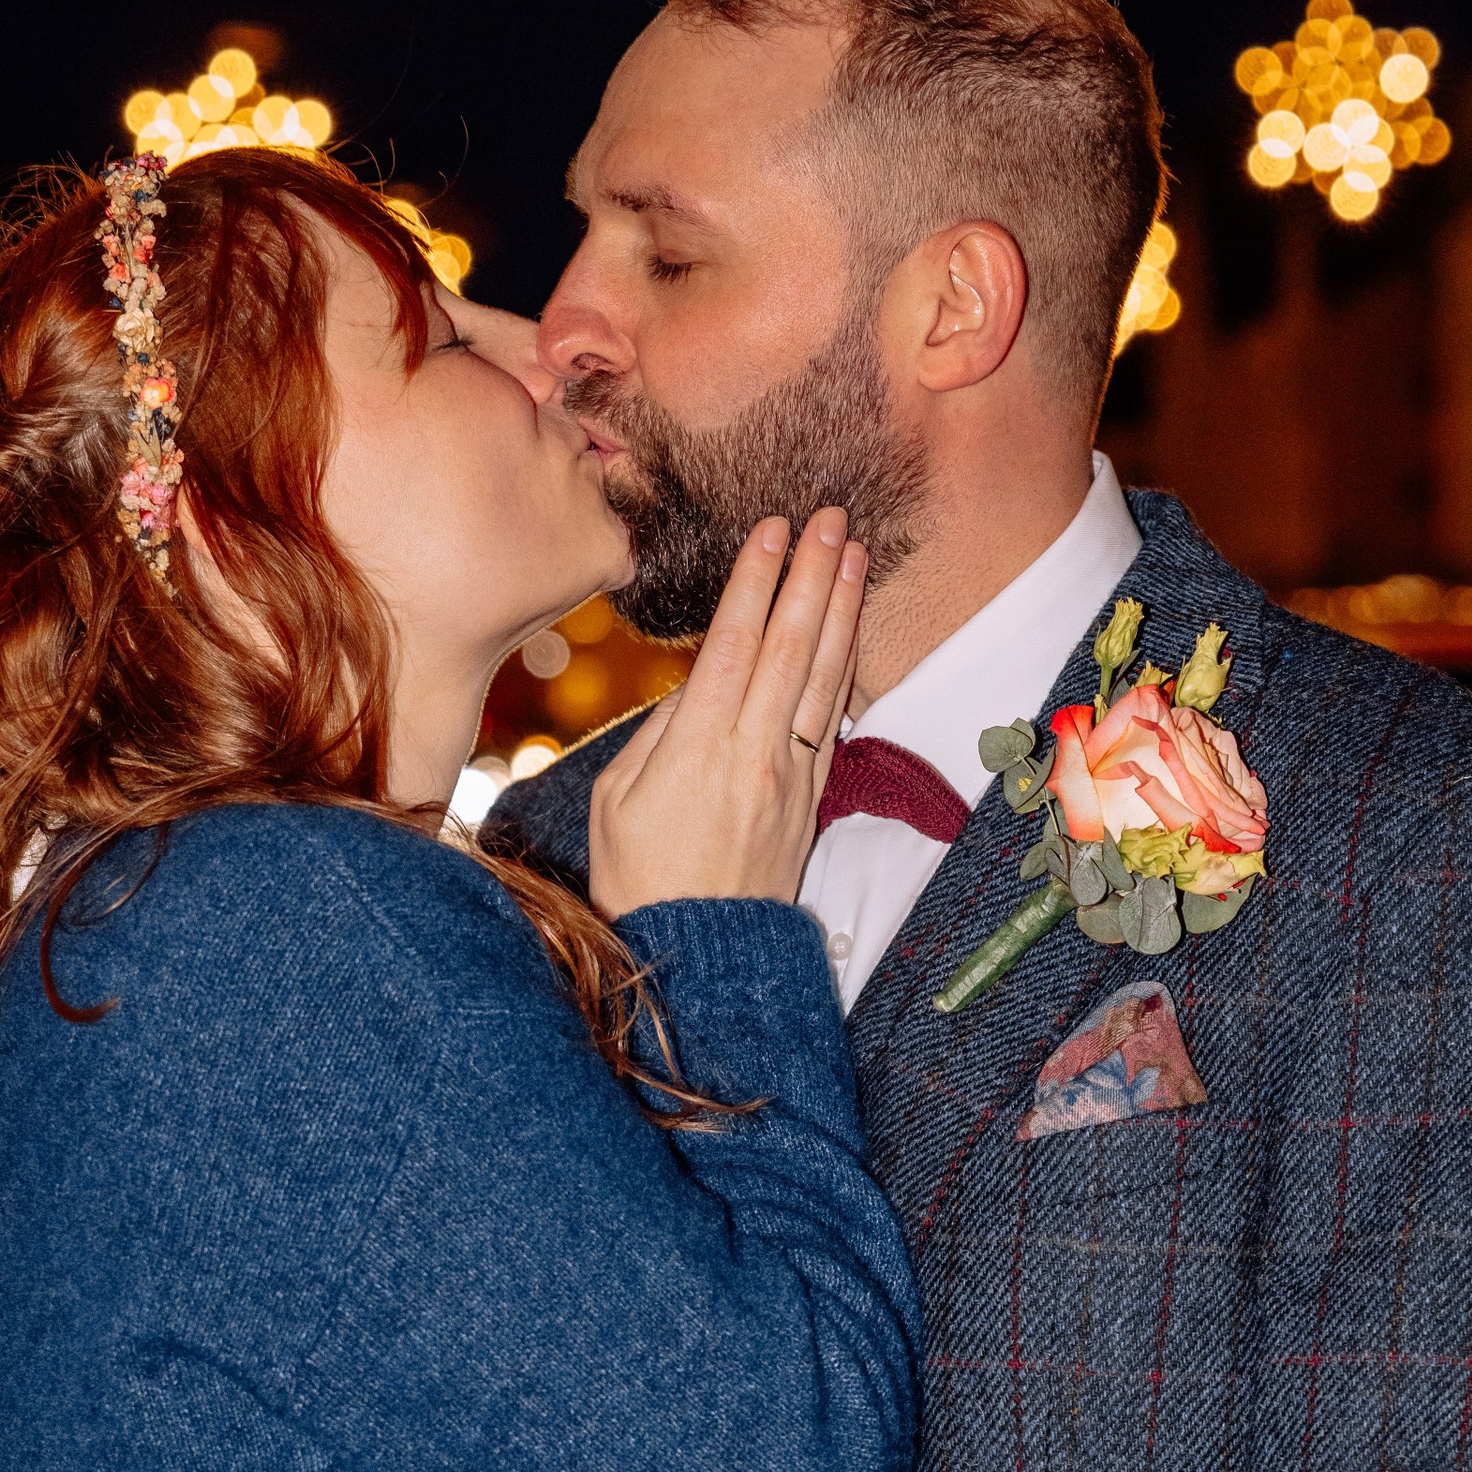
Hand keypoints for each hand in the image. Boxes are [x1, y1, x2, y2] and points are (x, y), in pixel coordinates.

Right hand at [587, 508, 863, 914]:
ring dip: (842, 608)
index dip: (757, 580)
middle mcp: (754, 753)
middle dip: (812, 573)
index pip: (734, 643)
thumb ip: (658, 732)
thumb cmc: (638, 879)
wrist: (699, 955)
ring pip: (823, 675)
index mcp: (697, 748)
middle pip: (790, 645)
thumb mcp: (616, 800)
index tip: (773, 527)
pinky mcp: (810, 797)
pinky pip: (831, 716)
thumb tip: (695, 684)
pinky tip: (850, 629)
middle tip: (831, 516)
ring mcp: (790, 775)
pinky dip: (844, 666)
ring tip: (855, 552)